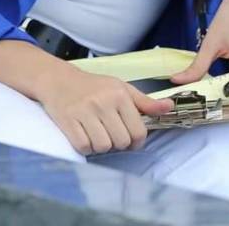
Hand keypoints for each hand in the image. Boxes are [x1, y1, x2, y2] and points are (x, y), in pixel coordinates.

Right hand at [33, 62, 171, 155]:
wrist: (59, 80)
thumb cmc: (94, 86)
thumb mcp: (122, 89)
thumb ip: (145, 102)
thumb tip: (169, 107)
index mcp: (120, 95)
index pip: (138, 131)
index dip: (137, 141)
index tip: (132, 140)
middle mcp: (103, 103)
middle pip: (121, 141)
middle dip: (119, 144)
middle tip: (113, 136)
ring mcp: (84, 112)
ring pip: (103, 146)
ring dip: (102, 147)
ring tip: (99, 135)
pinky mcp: (68, 121)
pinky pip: (83, 146)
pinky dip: (86, 148)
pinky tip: (86, 137)